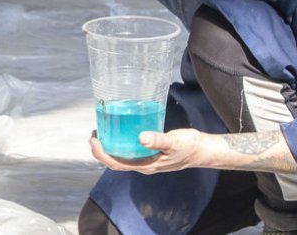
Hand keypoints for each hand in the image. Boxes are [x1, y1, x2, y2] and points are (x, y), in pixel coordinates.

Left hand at [89, 128, 206, 174]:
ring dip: (109, 146)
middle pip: (115, 161)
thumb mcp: (174, 142)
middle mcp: (143, 165)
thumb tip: (141, 138)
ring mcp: (145, 159)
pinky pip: (129, 150)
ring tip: (102, 131)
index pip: (116, 164)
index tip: (94, 140)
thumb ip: (158, 140)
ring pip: (121, 155)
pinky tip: (120, 130)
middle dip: (101, 149)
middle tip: (94, 133)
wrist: (202, 150)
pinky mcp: (149, 152)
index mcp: (146, 166)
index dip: (102, 154)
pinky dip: (120, 141)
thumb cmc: (189, 147)